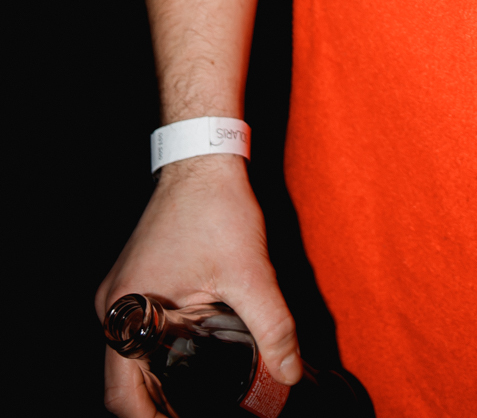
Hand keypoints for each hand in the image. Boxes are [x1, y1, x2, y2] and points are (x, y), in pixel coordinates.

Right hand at [96, 157, 299, 416]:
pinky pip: (139, 332)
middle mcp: (113, 306)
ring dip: (158, 381)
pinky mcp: (136, 281)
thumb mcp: (249, 273)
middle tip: (193, 415)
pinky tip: (192, 360)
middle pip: (123, 381)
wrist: (203, 158)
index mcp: (126, 310)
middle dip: (156, 407)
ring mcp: (122, 292)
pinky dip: (159, 354)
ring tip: (196, 399)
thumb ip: (273, 327)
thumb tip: (289, 374)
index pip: (120, 394)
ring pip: (130, 357)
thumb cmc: (217, 208)